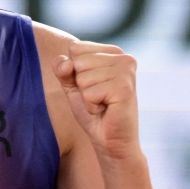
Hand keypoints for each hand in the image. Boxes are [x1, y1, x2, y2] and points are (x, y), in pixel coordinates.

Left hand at [52, 38, 140, 160]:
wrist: (110, 140)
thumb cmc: (93, 110)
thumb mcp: (72, 85)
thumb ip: (63, 69)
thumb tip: (67, 64)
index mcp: (113, 52)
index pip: (75, 48)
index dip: (74, 72)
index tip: (92, 86)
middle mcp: (124, 57)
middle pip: (78, 62)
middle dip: (81, 85)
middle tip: (98, 98)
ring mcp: (126, 72)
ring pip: (83, 78)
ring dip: (87, 97)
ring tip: (103, 104)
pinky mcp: (125, 88)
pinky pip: (89, 93)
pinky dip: (92, 106)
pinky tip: (106, 110)